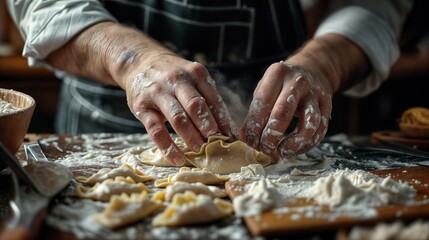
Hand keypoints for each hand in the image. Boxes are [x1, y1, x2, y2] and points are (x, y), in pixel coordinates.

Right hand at [46, 22, 238, 165]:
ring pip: (177, 118)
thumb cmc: (173, 77)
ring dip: (191, 137)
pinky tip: (178, 159)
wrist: (139, 62)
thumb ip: (207, 99)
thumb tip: (227, 130)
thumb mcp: (192, 79)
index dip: (224, 121)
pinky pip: (156, 130)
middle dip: (209, 127)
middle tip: (218, 145)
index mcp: (195, 73)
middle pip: (195, 106)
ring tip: (201, 151)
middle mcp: (176, 80)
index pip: (213, 100)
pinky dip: (167, 147)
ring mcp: (158, 92)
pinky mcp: (141, 106)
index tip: (233, 139)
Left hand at [240, 62, 332, 158]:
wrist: (313, 70)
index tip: (249, 141)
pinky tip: (294, 150)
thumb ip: (256, 111)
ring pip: (307, 124)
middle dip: (270, 136)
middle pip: (282, 113)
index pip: (262, 103)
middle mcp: (297, 82)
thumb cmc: (282, 85)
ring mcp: (315, 94)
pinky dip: (306, 145)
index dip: (254, 126)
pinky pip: (320, 130)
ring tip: (281, 153)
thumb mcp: (266, 89)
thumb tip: (245, 137)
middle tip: (263, 149)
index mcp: (277, 74)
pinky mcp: (327, 106)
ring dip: (292, 144)